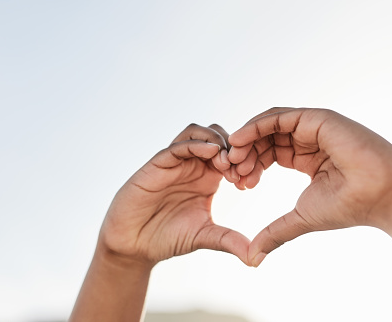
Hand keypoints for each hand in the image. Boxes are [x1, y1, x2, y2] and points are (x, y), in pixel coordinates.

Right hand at [98, 124, 249, 266]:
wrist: (134, 245)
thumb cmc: (168, 237)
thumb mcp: (205, 236)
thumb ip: (229, 240)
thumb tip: (257, 258)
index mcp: (208, 177)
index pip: (231, 155)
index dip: (244, 162)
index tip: (249, 182)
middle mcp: (192, 165)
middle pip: (218, 137)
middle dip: (233, 148)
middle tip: (240, 169)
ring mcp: (175, 162)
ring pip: (197, 133)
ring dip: (216, 140)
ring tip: (226, 162)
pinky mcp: (158, 164)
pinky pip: (178, 146)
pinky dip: (196, 144)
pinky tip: (211, 153)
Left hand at [228, 107, 391, 265]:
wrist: (384, 198)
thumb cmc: (349, 207)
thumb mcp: (301, 218)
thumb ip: (275, 231)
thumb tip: (253, 256)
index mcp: (305, 157)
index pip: (268, 154)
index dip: (250, 166)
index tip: (238, 183)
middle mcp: (308, 139)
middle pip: (265, 138)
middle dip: (245, 154)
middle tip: (231, 172)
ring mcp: (313, 127)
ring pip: (269, 125)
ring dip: (247, 140)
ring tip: (233, 158)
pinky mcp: (318, 119)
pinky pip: (279, 117)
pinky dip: (256, 126)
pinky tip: (240, 140)